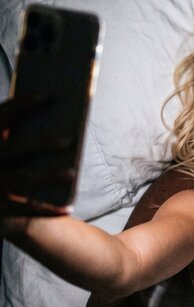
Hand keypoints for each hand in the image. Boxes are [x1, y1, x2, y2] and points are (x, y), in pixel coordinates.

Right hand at [0, 96, 72, 216]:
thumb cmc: (4, 166)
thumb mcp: (6, 146)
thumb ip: (19, 135)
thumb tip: (57, 112)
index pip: (1, 116)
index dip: (21, 104)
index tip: (47, 95)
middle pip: (13, 148)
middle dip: (41, 143)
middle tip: (70, 139)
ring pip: (21, 179)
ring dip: (48, 175)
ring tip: (73, 173)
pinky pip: (24, 211)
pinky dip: (47, 211)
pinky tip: (69, 209)